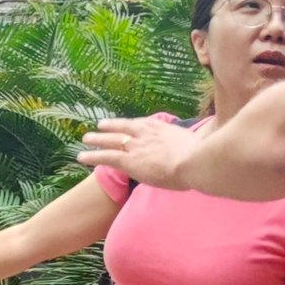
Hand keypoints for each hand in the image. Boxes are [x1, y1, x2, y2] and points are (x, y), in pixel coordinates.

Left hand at [79, 115, 205, 190]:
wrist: (194, 161)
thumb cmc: (202, 156)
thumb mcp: (198, 143)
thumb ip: (193, 143)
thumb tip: (201, 147)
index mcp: (163, 128)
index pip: (144, 124)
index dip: (133, 125)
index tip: (128, 123)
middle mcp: (146, 133)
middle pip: (124, 128)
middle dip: (111, 127)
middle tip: (100, 125)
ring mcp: (136, 145)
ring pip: (111, 140)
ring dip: (97, 139)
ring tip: (86, 138)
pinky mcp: (128, 160)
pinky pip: (106, 156)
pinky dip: (92, 156)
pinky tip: (81, 157)